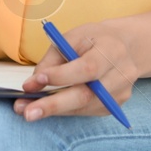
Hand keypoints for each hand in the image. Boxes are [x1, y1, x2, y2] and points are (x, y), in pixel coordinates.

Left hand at [12, 20, 139, 121]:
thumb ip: (52, 61)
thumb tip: (32, 85)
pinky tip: (48, 106)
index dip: (61, 77)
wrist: (124, 47)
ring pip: (83, 107)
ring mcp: (120, 94)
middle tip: (26, 112)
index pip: (87, 68)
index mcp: (112, 50)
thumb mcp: (71, 38)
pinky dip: (64, 110)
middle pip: (86, 95)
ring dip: (53, 110)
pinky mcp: (113, 106)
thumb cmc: (93, 40)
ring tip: (27, 110)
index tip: (35, 81)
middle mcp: (121, 74)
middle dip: (53, 105)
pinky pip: (85, 111)